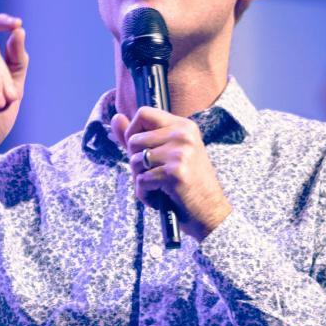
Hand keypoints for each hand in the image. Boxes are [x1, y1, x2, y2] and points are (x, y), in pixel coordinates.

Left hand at [110, 107, 231, 240]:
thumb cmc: (186, 184)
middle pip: (134, 140)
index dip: (132, 132)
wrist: (210, 212)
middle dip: (136, 163)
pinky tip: (160, 198)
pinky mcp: (174, 173)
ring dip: (141, 180)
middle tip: (155, 176)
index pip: (143, 113)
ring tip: (160, 187)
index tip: (139, 150)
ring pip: (135, 161)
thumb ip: (139, 136)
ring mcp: (180, 153)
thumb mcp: (165, 155)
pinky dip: (145, 194)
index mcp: (183, 126)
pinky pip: (141, 180)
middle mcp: (183, 135)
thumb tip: (115, 118)